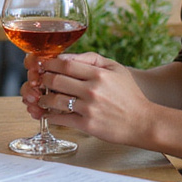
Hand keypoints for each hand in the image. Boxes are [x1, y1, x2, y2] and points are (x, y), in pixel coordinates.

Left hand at [21, 52, 156, 146]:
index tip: (43, 66)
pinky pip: (60, 119)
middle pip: (55, 80)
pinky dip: (50, 116)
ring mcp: (89, 108)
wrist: (143, 122)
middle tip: (39, 81)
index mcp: (99, 74)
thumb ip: (92, 59)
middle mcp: (92, 90)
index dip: (49, 64)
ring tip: (42, 98)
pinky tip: (47, 113)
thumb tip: (67, 56)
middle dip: (42, 80)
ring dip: (43, 99)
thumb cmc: (129, 94)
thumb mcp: (116, 69)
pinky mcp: (87, 125)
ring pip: (54, 100)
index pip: (65, 64)